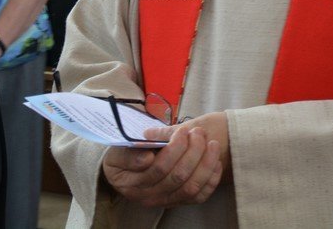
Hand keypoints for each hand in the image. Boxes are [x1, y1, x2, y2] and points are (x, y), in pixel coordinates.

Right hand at [102, 113, 228, 206]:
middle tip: (199, 132)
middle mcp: (150, 197)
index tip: (183, 130)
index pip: (160, 167)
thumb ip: (129, 154)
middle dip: (194, 151)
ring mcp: (166, 201)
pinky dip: (211, 179)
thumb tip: (148, 159)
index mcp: (133, 184)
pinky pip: (200, 196)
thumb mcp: (117, 152)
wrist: (125, 172)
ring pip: (192, 187)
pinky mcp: (180, 202)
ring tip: (211, 143)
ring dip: (206, 164)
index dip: (175, 148)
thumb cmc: (123, 157)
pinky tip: (215, 161)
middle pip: (179, 176)